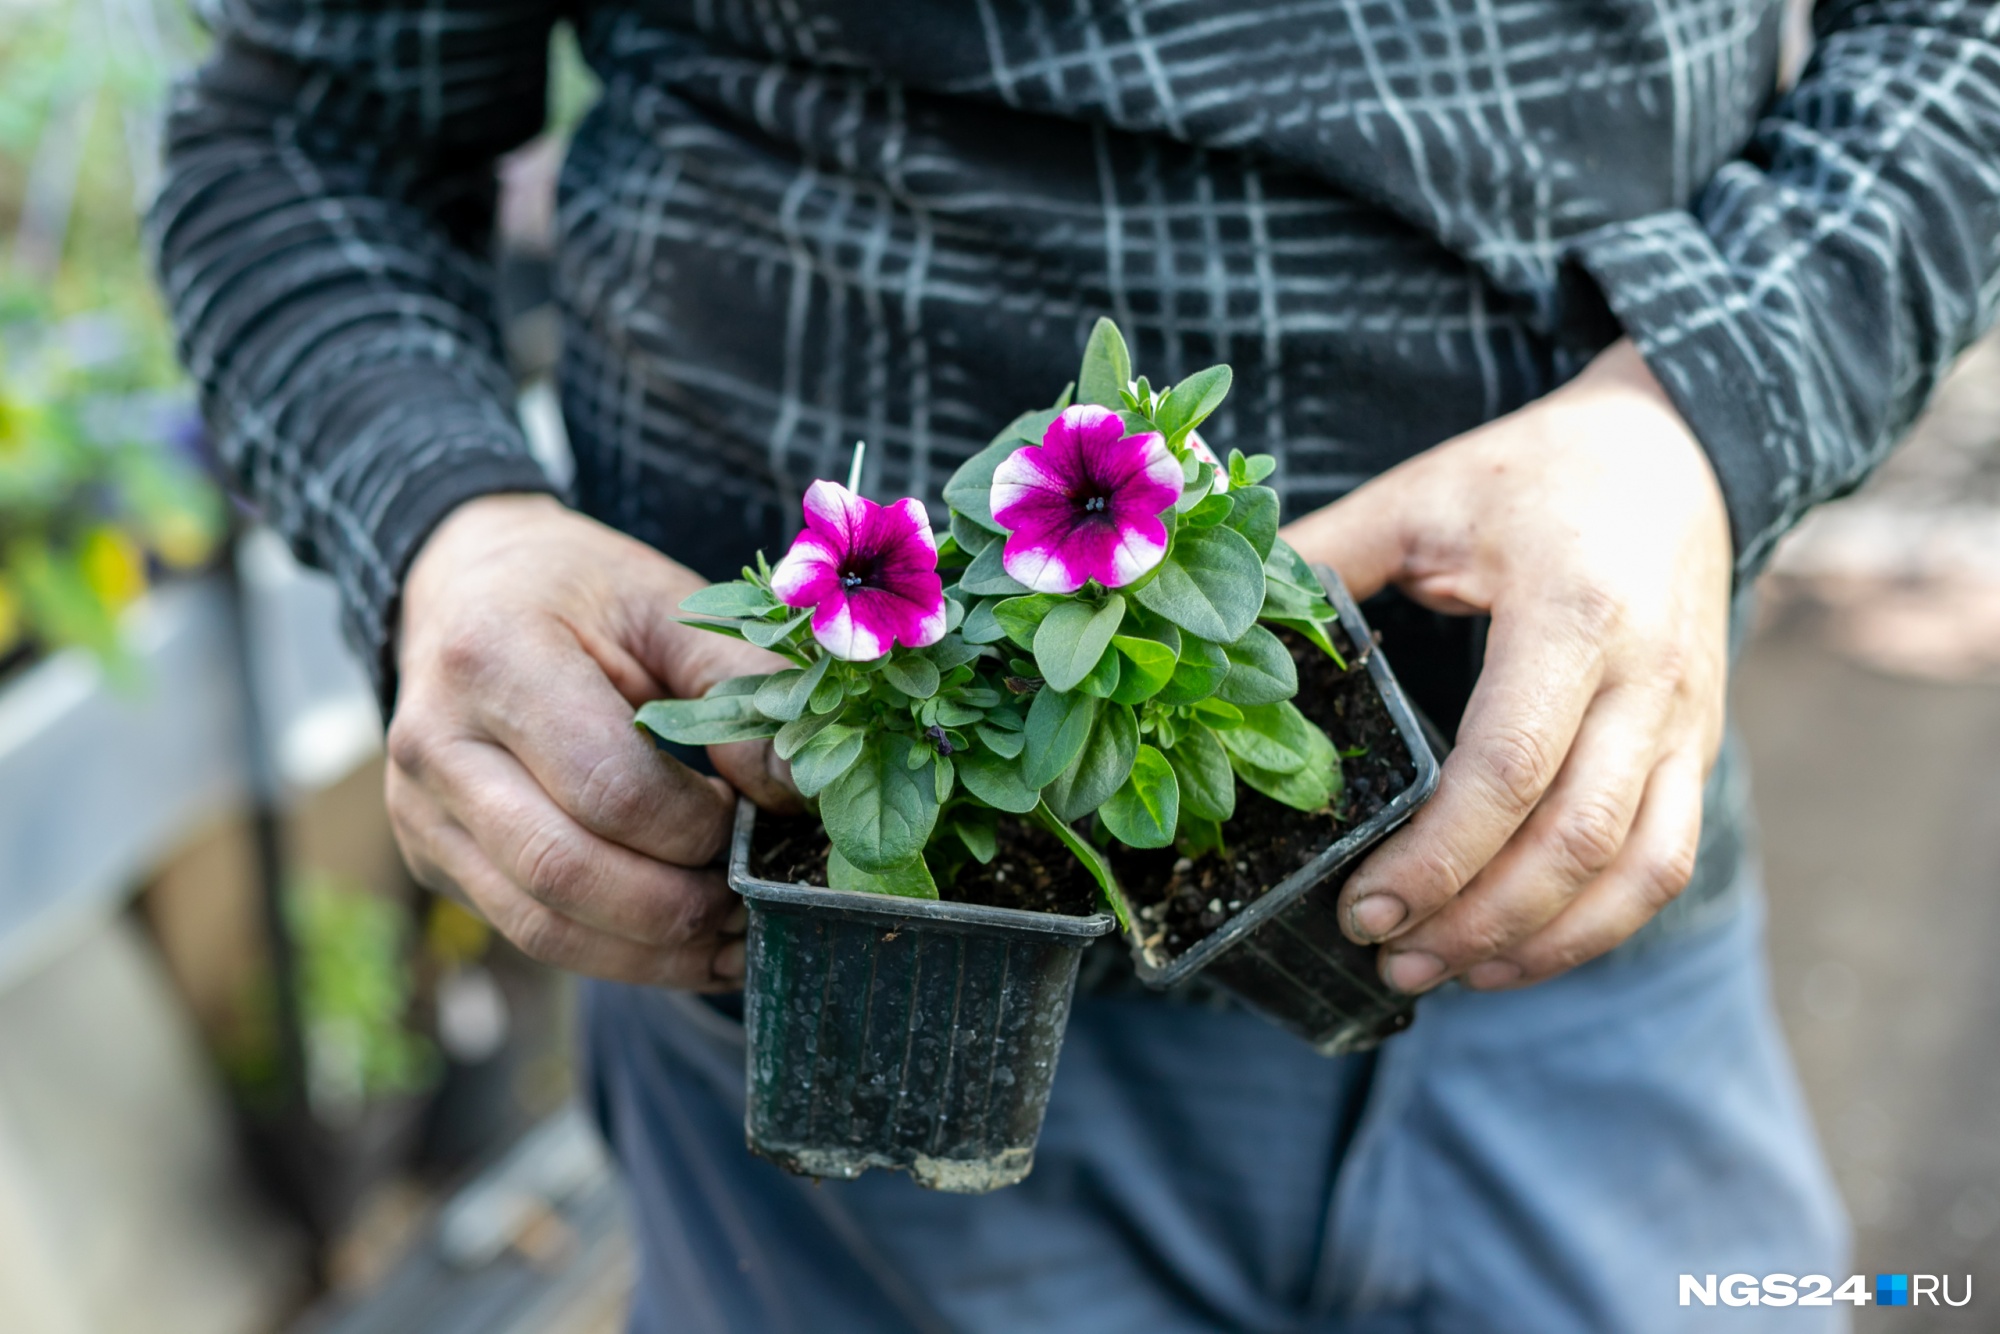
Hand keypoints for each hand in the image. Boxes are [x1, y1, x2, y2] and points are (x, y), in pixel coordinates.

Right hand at [386, 494, 794, 988]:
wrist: (463, 586)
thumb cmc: (577, 590)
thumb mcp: (665, 601)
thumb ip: (739, 683)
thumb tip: (799, 788)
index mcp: (493, 657)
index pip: (607, 786)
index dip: (696, 825)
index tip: (756, 820)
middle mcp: (436, 744)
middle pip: (566, 872)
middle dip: (680, 906)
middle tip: (759, 897)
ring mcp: (421, 812)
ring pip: (543, 926)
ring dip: (655, 952)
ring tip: (736, 935)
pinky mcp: (431, 857)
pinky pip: (531, 932)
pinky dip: (621, 954)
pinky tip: (690, 943)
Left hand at [1282, 340, 1731, 992]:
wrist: (1675, 452)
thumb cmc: (1532, 476)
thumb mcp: (1420, 498)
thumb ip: (1326, 560)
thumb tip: (1221, 628)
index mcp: (1571, 613)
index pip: (1508, 765)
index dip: (1435, 856)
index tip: (1362, 909)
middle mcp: (1646, 678)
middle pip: (1575, 839)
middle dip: (1476, 920)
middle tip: (1387, 960)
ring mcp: (1686, 721)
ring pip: (1637, 871)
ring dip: (1540, 942)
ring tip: (1444, 972)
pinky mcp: (1697, 748)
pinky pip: (1667, 862)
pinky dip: (1597, 926)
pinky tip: (1518, 950)